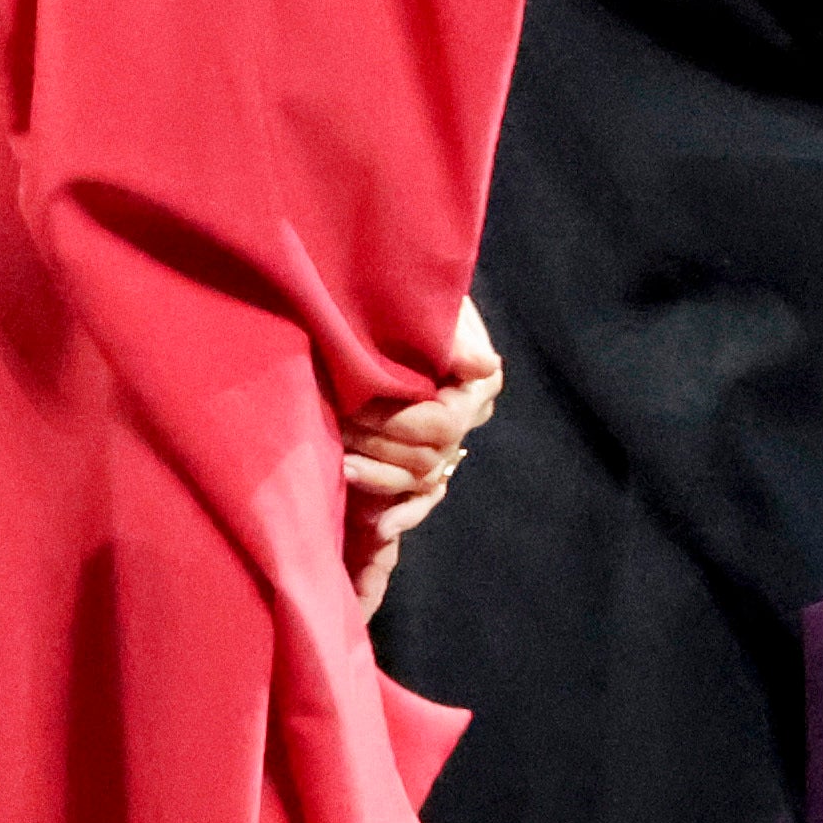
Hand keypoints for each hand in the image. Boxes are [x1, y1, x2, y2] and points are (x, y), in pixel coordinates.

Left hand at [343, 295, 502, 539]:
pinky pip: (423, 501)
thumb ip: (456, 333)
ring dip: (379, 477)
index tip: (357, 407)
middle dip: (380, 447)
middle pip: (429, 455)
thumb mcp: (434, 303)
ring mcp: (447, 444)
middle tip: (338, 429)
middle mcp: (466, 419)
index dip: (398, 422)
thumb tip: (484, 367)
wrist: (389, 301)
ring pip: (423, 480)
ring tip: (340, 463)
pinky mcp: (425, 461)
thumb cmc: (408, 295)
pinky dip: (403, 516)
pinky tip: (378, 527)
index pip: (442, 422)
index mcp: (477, 384)